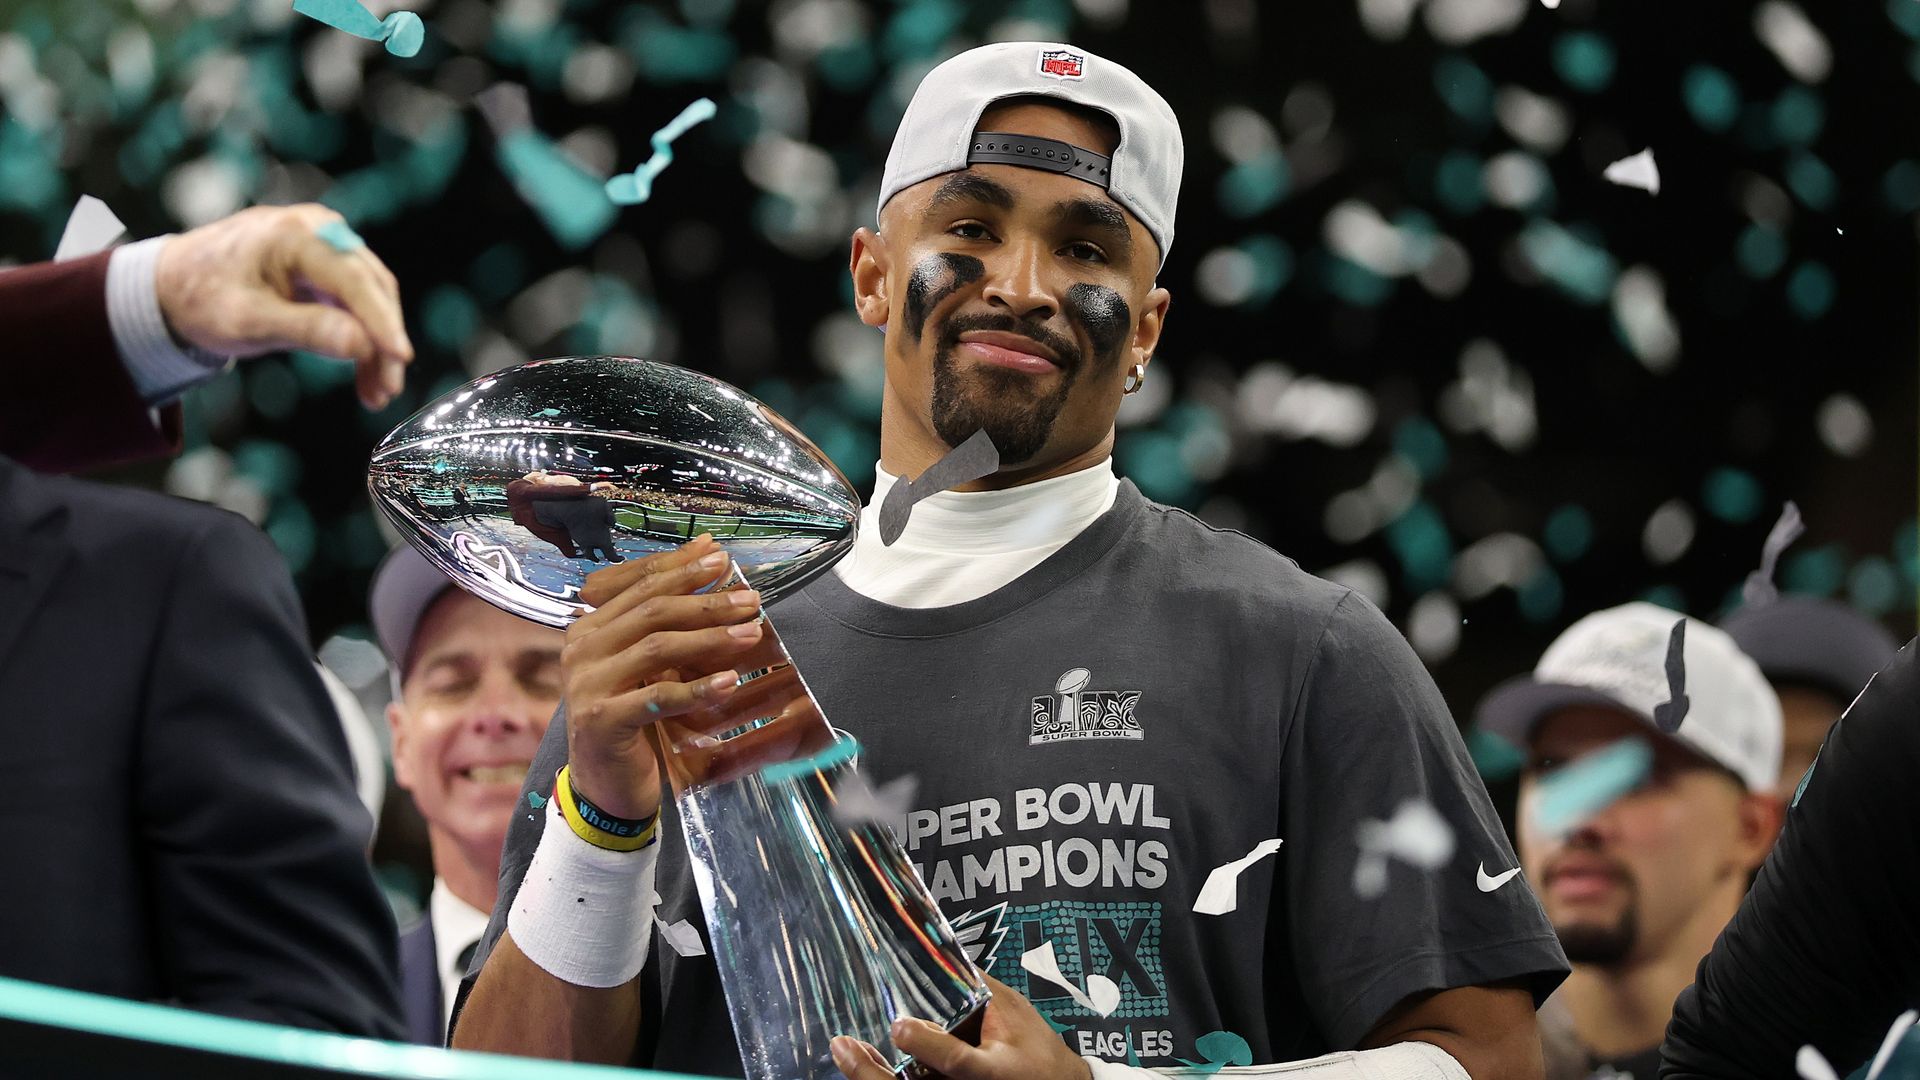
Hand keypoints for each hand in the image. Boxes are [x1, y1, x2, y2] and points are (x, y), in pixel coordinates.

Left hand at [153, 203, 413, 408]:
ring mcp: (324, 241)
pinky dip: (361, 336)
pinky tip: (362, 372)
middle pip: (371, 288)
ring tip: (375, 392)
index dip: (382, 322)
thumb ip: (306, 331)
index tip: (400, 358)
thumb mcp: (248, 322)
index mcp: (294, 234)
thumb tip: (361, 346)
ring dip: (375, 344)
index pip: (355, 280)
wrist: (171, 285)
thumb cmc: (202, 299)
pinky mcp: (324, 262)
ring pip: (370, 296)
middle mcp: (318, 228)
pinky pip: (355, 299)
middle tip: (387, 389)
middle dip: (382, 342)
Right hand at [561, 535, 769, 819]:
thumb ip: (666, 624)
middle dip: (706, 600)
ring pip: (656, 647)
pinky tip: (729, 682)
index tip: (720, 556)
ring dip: (710, 638)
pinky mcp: (601, 720)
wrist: (604, 786)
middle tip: (750, 599)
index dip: (680, 567)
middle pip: (651, 610)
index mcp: (589, 627)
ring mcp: (587, 684)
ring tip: (751, 633)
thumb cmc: (632, 720)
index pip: (638, 584)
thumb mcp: (647, 667)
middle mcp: (581, 648)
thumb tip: (710, 566)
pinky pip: (657, 697)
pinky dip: (696, 689)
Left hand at [830, 977, 1092, 1079]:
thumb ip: (981, 988)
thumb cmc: (1036, 1051)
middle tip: (846, 1047)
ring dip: (870, 1077)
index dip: (929, 1046)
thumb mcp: (1015, 1013)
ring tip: (845, 1051)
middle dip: (875, 1075)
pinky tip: (863, 1063)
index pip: (958, 1062)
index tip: (900, 1026)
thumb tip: (943, 950)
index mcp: (996, 1070)